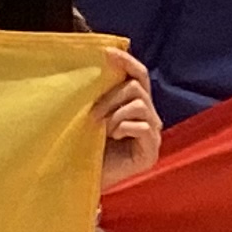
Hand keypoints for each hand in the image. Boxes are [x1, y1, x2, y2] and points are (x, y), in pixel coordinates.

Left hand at [93, 44, 162, 178]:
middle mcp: (148, 116)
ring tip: (101, 128)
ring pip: (139, 104)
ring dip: (114, 113)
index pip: (138, 73)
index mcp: (135, 103)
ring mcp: (152, 134)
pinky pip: (143, 126)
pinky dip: (124, 127)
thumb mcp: (91, 112)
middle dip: (111, 96)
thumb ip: (99, 92)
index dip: (125, 61)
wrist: (79, 179)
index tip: (106, 52)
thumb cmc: (82, 145)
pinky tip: (112, 137)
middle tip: (91, 113)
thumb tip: (97, 63)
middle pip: (137, 86)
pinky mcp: (151, 152)